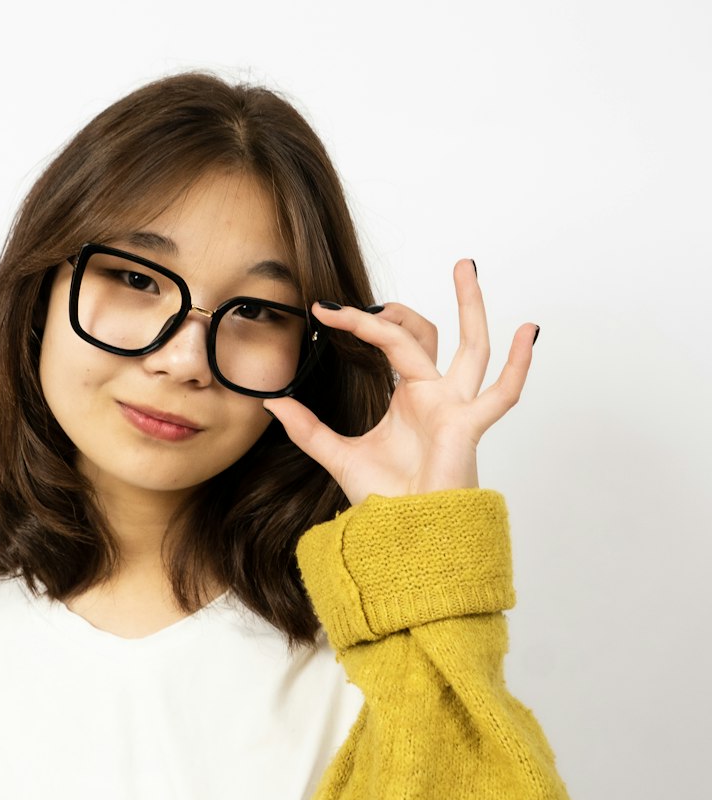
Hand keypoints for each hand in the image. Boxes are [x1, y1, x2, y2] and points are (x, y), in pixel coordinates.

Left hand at [263, 259, 538, 501]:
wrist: (405, 536)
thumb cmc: (385, 500)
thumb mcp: (336, 454)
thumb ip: (307, 428)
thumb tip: (272, 401)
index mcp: (410, 397)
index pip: (391, 341)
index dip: (360, 321)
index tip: (323, 309)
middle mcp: (436, 395)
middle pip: (440, 333)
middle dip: (442, 299)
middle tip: (450, 263)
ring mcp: (455, 407)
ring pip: (471, 347)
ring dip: (472, 307)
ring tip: (469, 269)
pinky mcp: (467, 425)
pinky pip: (500, 394)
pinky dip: (517, 365)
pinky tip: (527, 333)